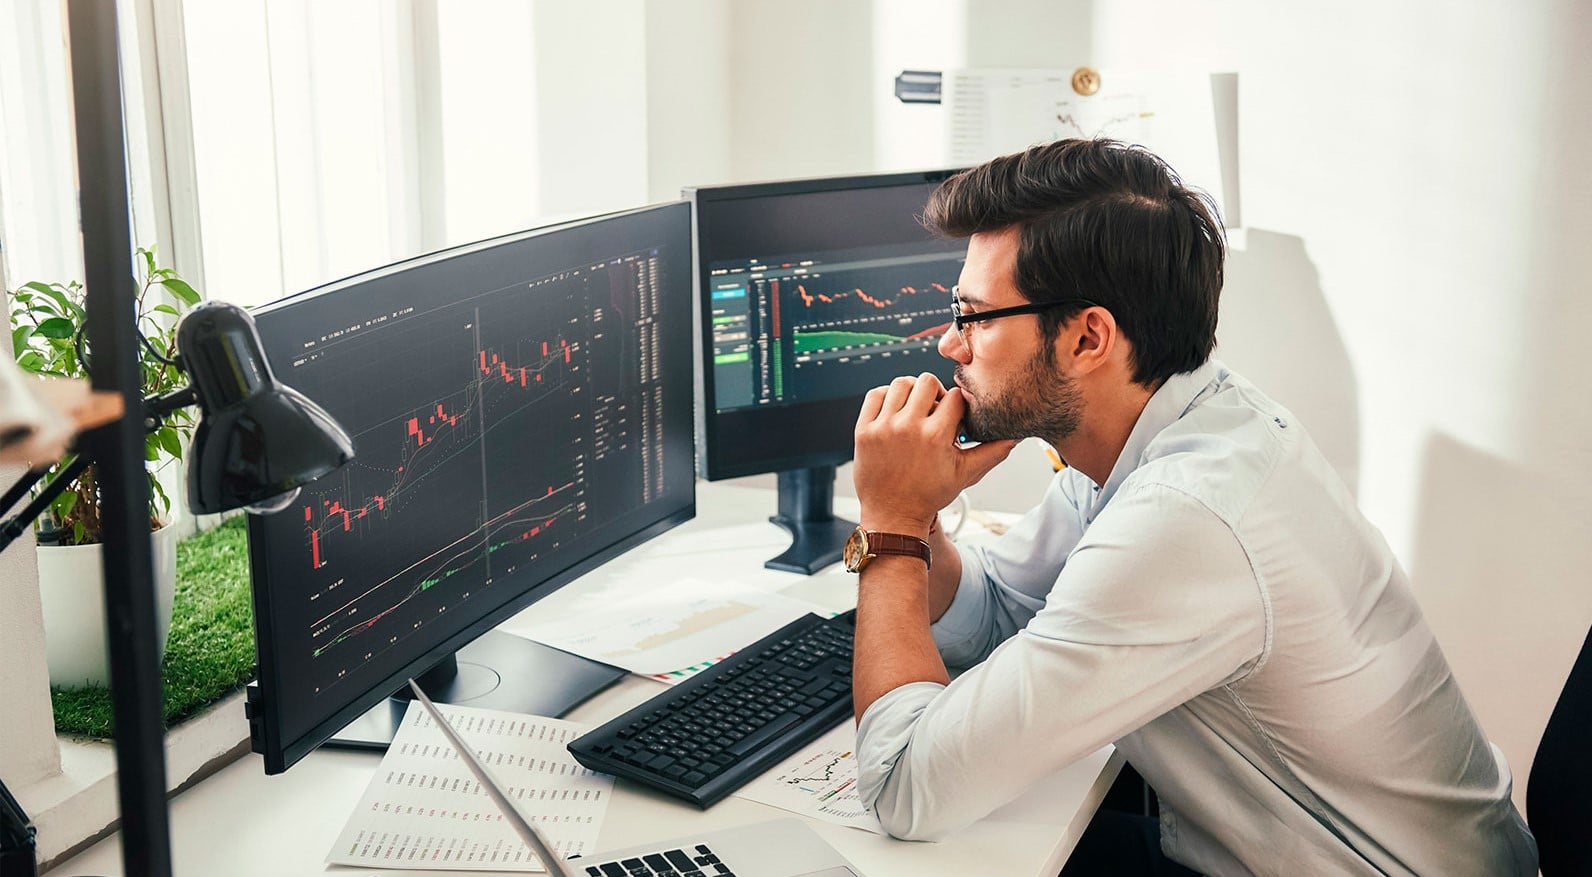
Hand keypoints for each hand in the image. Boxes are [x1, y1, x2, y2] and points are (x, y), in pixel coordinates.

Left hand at [853, 373, 1015, 534]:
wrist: (893, 516)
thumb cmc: (929, 495)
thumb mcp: (965, 474)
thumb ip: (992, 452)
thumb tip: (1015, 436)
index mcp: (935, 436)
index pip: (954, 397)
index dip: (958, 404)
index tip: (954, 416)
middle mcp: (908, 427)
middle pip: (926, 382)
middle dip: (935, 392)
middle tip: (935, 410)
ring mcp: (883, 427)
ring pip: (900, 384)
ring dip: (911, 392)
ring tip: (915, 409)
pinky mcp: (863, 431)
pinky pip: (875, 395)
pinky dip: (886, 397)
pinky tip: (895, 411)